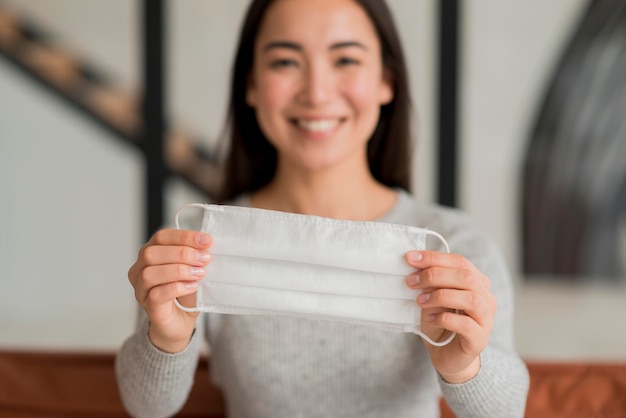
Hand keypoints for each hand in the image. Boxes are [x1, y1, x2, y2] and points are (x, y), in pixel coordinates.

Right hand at [128, 229, 211, 352]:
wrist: (180, 321)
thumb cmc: (185, 293)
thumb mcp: (193, 269)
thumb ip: (196, 257)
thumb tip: (207, 245)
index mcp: (151, 253)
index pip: (162, 237)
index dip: (184, 236)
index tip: (206, 241)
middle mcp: (140, 269)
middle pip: (152, 253)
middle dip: (182, 253)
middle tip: (204, 259)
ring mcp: (141, 288)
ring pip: (150, 273)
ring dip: (179, 270)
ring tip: (200, 273)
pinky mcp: (148, 306)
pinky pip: (156, 294)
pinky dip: (176, 287)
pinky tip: (192, 286)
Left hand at [405, 250, 496, 382]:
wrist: (447, 356)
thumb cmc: (440, 323)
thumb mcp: (432, 298)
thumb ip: (429, 283)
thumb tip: (413, 267)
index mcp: (477, 282)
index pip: (459, 262)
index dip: (434, 258)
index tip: (410, 257)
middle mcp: (486, 298)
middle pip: (466, 277)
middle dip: (435, 275)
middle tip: (411, 281)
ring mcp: (486, 319)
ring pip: (470, 298)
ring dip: (440, 296)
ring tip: (419, 301)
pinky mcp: (480, 338)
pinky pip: (466, 324)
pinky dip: (445, 319)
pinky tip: (430, 319)